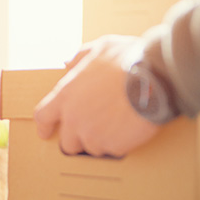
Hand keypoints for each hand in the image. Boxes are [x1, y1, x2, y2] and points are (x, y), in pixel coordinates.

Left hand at [33, 35, 160, 157]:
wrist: (156, 77)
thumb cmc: (129, 59)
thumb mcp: (101, 48)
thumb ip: (80, 57)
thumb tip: (67, 63)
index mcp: (66, 95)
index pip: (43, 117)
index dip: (45, 126)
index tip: (46, 132)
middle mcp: (74, 118)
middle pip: (67, 143)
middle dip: (78, 139)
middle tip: (95, 130)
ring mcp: (92, 135)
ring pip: (91, 148)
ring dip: (101, 141)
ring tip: (118, 125)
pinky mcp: (112, 146)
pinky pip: (112, 151)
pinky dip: (119, 144)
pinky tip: (130, 129)